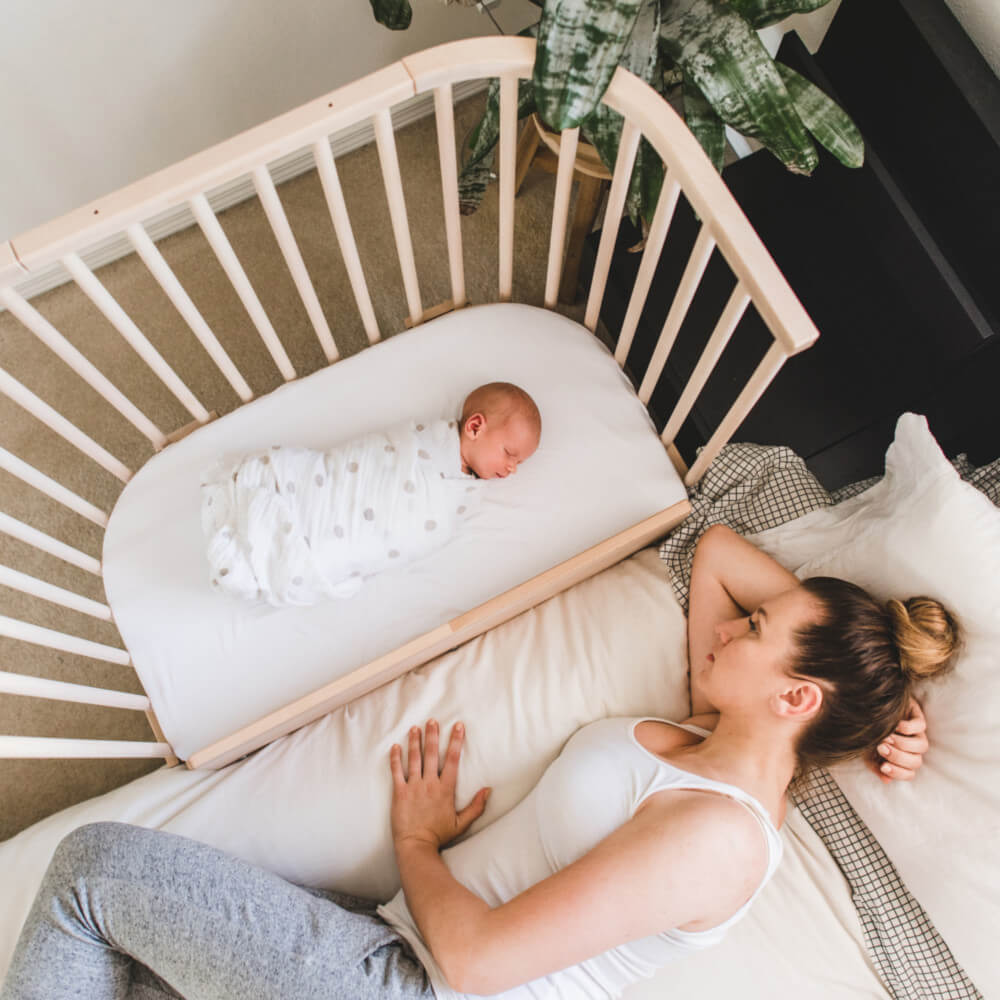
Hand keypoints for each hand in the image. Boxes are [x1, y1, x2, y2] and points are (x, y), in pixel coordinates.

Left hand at [390, 720, 489, 851]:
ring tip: (415, 728)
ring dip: (414, 742)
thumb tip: (488, 789)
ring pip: (414, 759)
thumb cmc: (439, 836)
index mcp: (445, 789)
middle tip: (432, 720)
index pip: (452, 760)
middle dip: (433, 735)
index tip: (458, 726)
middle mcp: (429, 784)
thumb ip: (476, 806)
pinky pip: (396, 772)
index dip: (456, 741)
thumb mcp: (462, 823)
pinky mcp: (399, 793)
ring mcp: (413, 787)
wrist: (416, 846)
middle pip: (432, 754)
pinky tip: (395, 746)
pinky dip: (395, 758)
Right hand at [868, 697, 929, 783]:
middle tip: (881, 748)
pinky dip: (908, 728)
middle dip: (898, 757)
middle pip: (916, 762)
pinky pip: (920, 726)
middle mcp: (913, 749)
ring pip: (922, 746)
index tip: (883, 766)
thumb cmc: (868, 734)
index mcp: (903, 760)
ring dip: (903, 744)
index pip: (909, 774)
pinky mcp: (917, 716)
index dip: (898, 773)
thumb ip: (875, 765)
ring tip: (886, 737)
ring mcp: (917, 733)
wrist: (867, 710)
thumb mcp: (867, 752)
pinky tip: (894, 725)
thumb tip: (886, 780)